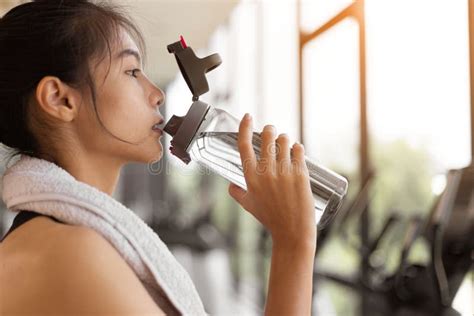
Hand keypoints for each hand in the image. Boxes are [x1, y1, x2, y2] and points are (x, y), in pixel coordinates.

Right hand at [228, 113, 315, 248]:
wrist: (292, 232)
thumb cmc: (270, 219)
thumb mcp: (248, 205)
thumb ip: (237, 193)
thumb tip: (230, 185)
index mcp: (251, 177)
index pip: (244, 145)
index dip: (244, 127)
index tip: (247, 117)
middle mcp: (266, 171)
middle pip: (267, 136)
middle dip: (269, 130)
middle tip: (271, 132)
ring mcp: (284, 171)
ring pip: (284, 140)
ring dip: (284, 138)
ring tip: (285, 143)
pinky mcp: (301, 173)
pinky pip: (299, 149)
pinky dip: (297, 147)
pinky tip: (296, 150)